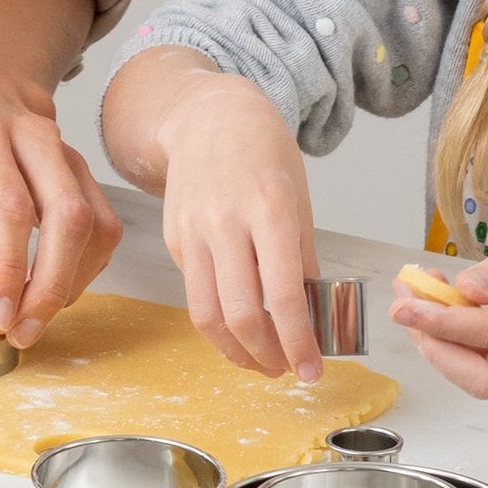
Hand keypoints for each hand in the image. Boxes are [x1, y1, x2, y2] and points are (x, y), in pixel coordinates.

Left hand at [0, 70, 120, 344]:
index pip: (8, 203)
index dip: (7, 265)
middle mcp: (34, 138)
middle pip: (67, 215)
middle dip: (49, 285)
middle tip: (17, 333)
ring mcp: (66, 153)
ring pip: (94, 223)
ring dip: (70, 282)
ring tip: (33, 322)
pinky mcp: (84, 173)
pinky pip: (105, 226)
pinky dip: (87, 268)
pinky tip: (55, 290)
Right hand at [153, 70, 321, 382]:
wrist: (211, 117)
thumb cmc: (264, 154)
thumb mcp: (300, 200)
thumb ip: (303, 260)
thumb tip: (312, 318)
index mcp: (269, 211)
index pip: (282, 297)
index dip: (299, 343)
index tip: (313, 369)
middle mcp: (226, 224)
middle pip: (240, 314)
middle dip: (267, 357)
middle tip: (287, 370)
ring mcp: (193, 232)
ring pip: (207, 315)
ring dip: (236, 352)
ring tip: (261, 362)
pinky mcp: (174, 240)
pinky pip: (195, 293)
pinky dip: (217, 322)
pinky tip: (238, 328)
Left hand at [388, 218, 487, 397]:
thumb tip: (464, 289)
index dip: (441, 322)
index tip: (404, 304)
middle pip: (482, 379)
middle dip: (433, 346)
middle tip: (404, 304)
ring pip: (483, 381)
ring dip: (441, 348)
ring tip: (417, 301)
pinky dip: (459, 347)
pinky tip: (444, 310)